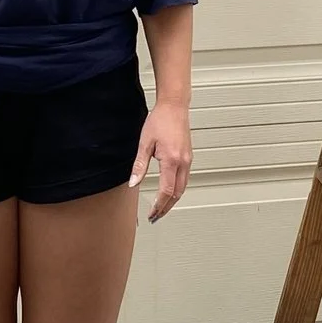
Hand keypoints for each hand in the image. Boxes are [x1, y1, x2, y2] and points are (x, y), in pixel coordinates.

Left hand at [132, 101, 191, 221]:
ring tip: (161, 208)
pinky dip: (177, 189)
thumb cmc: (160, 120)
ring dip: (172, 200)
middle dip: (166, 208)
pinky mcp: (188, 156)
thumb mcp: (145, 143)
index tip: (151, 213)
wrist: (174, 106)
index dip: (158, 205)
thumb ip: (140, 165)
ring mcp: (188, 160)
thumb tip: (134, 183)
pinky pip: (184, 179)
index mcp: (172, 160)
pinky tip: (169, 191)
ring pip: (182, 188)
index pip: (166, 191)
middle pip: (177, 193)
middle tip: (156, 216)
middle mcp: (183, 162)